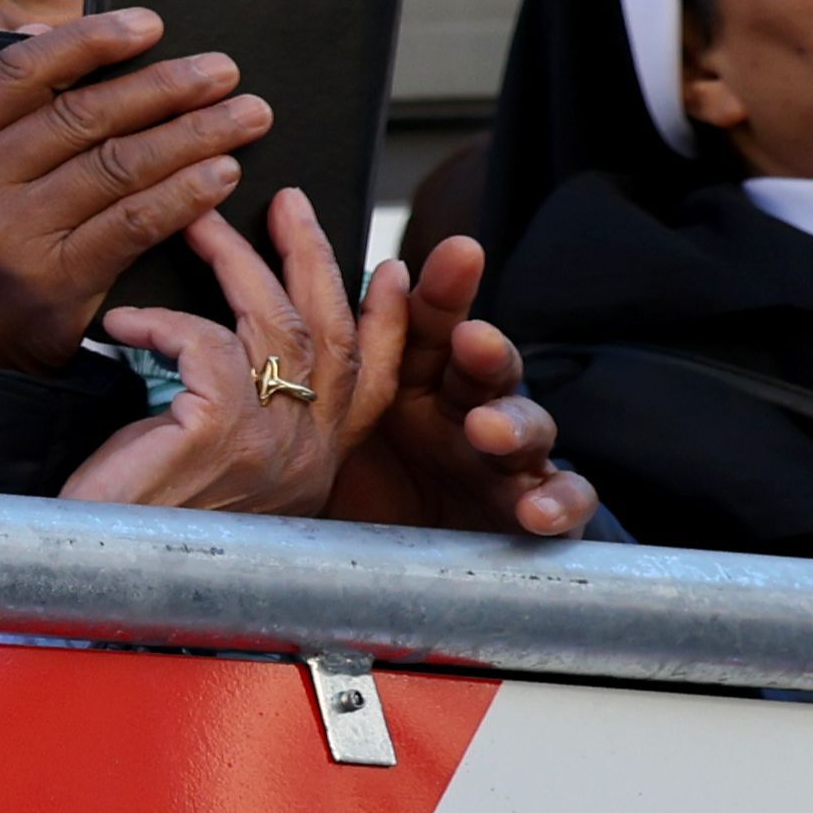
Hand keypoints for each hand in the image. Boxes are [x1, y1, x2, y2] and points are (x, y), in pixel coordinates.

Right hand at [0, 9, 273, 368]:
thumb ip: (1, 106)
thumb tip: (43, 30)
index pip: (22, 72)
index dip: (90, 40)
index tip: (151, 25)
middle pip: (83, 116)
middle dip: (165, 87)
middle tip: (224, 72)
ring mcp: (10, 234)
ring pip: (117, 167)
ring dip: (192, 136)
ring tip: (244, 116)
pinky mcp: (53, 281)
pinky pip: (133, 224)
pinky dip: (184, 195)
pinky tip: (221, 174)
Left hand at [67, 188, 382, 516]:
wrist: (99, 581)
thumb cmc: (139, 527)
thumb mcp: (212, 468)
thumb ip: (244, 417)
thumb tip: (235, 345)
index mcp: (313, 465)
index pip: (375, 385)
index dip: (390, 323)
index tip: (393, 269)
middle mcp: (307, 457)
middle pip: (335, 336)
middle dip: (316, 258)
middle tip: (290, 203)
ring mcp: (270, 447)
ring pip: (277, 324)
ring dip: (236, 260)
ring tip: (198, 218)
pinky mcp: (218, 437)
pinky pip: (207, 344)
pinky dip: (164, 321)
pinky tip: (124, 322)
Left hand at [330, 232, 600, 542]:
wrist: (406, 558)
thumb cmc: (364, 484)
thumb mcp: (330, 433)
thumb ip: (306, 380)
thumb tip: (249, 321)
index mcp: (417, 380)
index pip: (434, 324)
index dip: (445, 291)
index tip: (457, 254)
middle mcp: (465, 408)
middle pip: (485, 364)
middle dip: (484, 346)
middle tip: (471, 339)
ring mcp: (504, 457)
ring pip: (527, 424)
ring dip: (513, 422)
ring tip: (486, 429)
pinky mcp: (532, 505)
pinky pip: (563, 497)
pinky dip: (559, 501)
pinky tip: (538, 511)